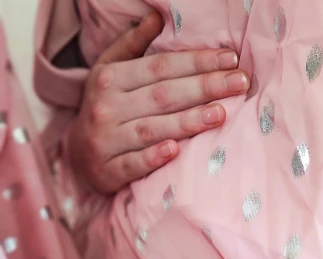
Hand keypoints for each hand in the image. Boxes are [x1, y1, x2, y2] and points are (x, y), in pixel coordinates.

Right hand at [68, 11, 248, 193]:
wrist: (77, 158)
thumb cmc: (105, 109)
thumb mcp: (110, 72)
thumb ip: (133, 46)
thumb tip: (157, 17)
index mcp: (111, 78)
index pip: (161, 67)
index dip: (196, 62)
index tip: (230, 59)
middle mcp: (107, 107)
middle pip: (162, 95)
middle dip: (204, 87)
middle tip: (239, 83)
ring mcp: (106, 141)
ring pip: (152, 128)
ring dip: (188, 122)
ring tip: (221, 114)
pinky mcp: (108, 171)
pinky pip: (134, 163)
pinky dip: (154, 157)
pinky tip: (175, 150)